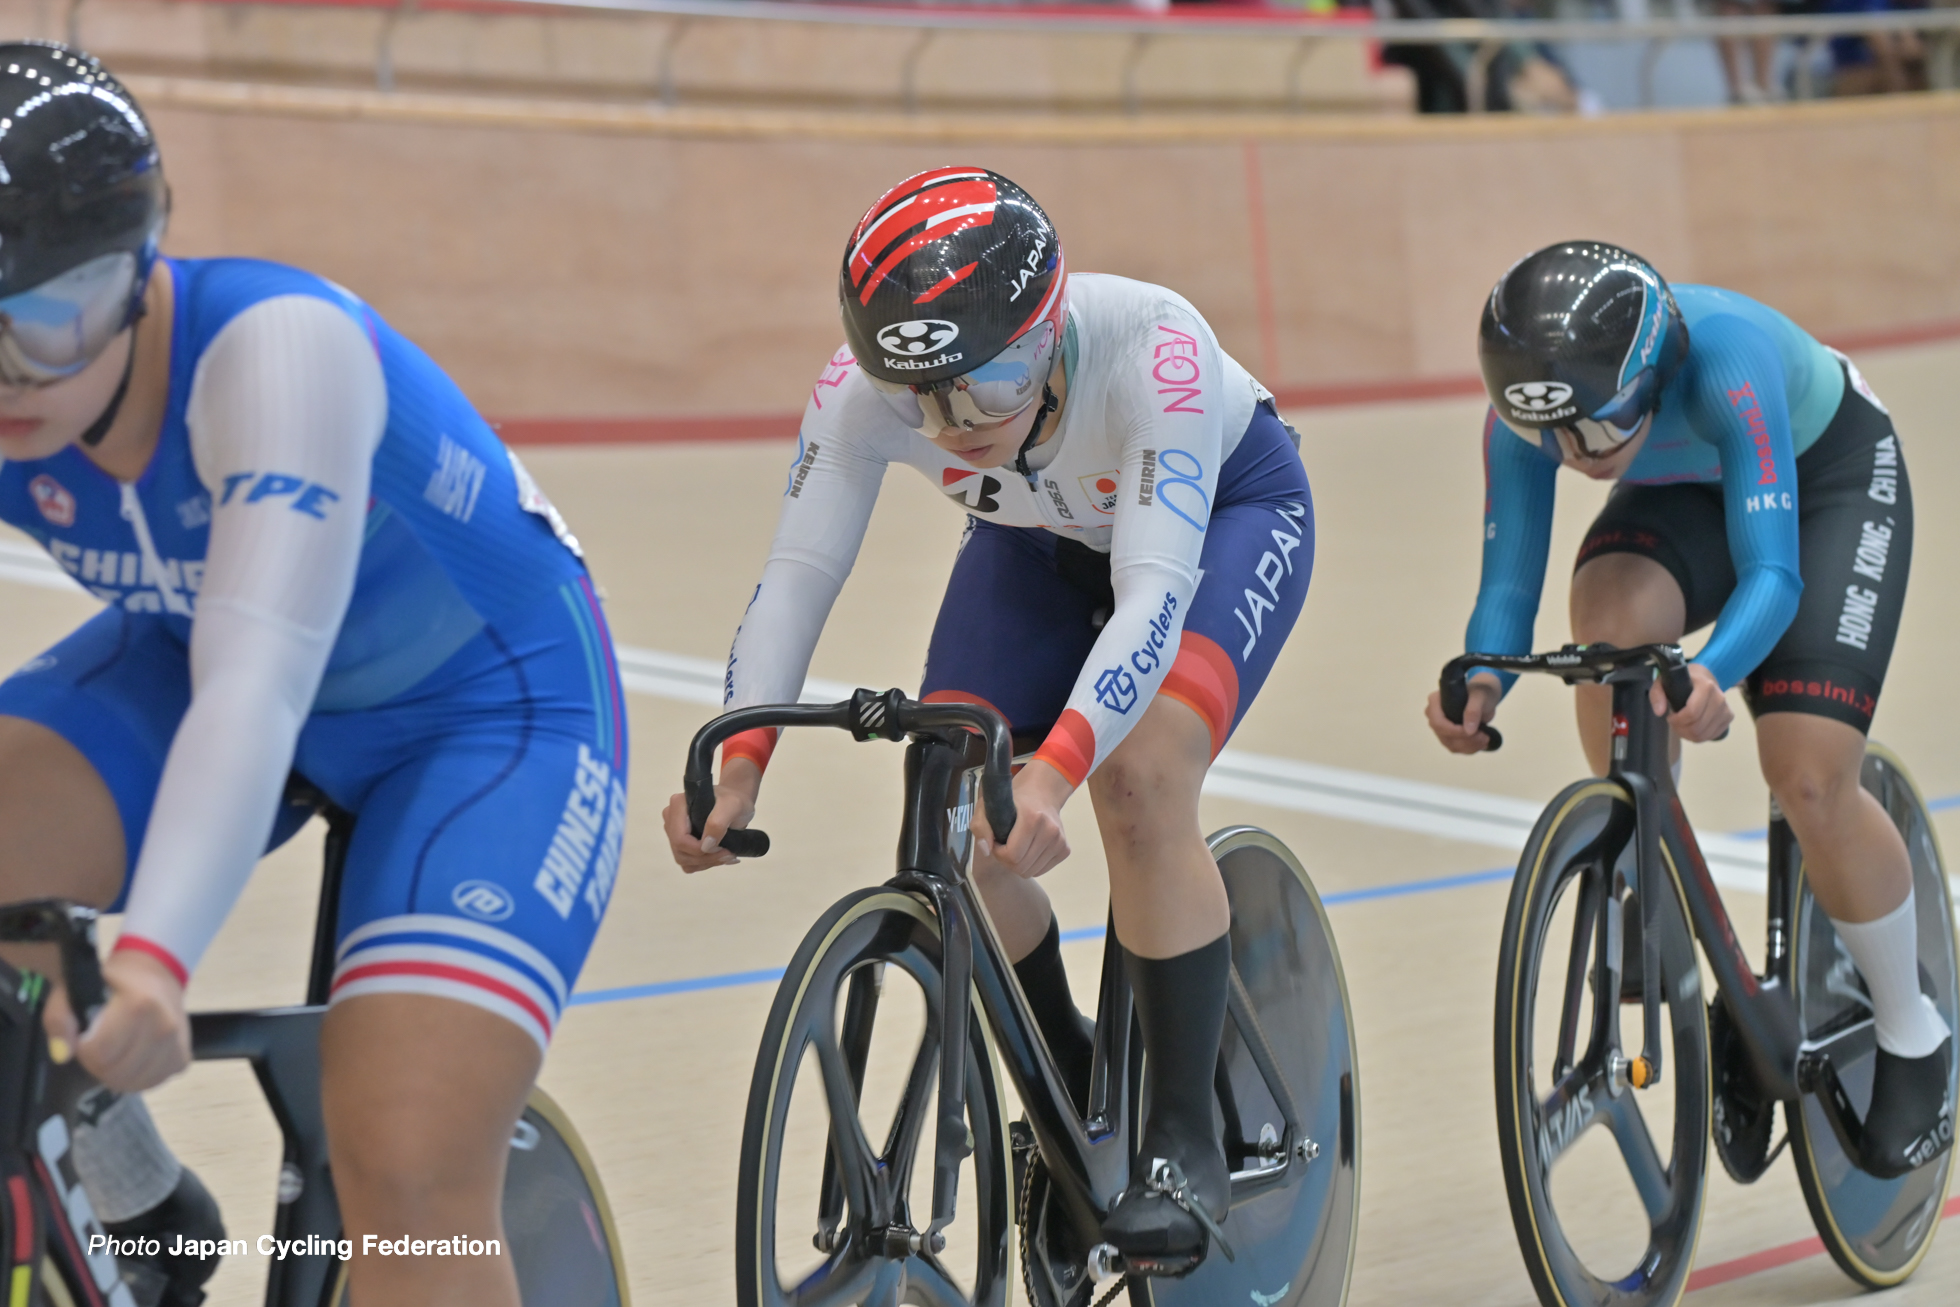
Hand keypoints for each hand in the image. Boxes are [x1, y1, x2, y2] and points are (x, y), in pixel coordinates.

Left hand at [59, 949, 190, 1092]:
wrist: (156, 973)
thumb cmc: (113, 982)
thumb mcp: (76, 990)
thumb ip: (60, 1019)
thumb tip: (63, 1055)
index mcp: (140, 1005)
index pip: (100, 1053)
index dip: (84, 1050)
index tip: (86, 1037)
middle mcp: (165, 1027)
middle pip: (117, 1073)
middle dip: (98, 1065)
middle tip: (100, 1045)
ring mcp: (177, 1045)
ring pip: (134, 1083)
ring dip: (116, 1074)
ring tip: (116, 1051)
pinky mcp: (183, 1059)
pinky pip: (151, 1083)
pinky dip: (137, 1078)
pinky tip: (134, 1059)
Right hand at [664, 757, 760, 871]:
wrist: (737, 804)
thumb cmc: (735, 801)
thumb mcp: (732, 806)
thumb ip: (717, 823)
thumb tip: (705, 846)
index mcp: (678, 805)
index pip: (680, 838)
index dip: (698, 849)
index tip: (721, 849)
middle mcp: (671, 819)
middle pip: (680, 851)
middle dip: (705, 858)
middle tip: (729, 855)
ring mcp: (674, 832)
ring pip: (683, 860)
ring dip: (706, 863)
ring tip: (727, 856)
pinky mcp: (681, 843)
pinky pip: (687, 863)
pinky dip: (704, 864)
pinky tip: (719, 858)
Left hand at [974, 760, 1071, 879]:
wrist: (1042, 793)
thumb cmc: (1012, 800)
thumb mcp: (988, 806)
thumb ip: (981, 827)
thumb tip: (986, 851)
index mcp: (1033, 818)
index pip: (1012, 855)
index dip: (998, 853)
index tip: (997, 841)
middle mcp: (1050, 831)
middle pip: (1022, 867)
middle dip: (1007, 860)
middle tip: (1005, 844)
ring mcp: (1060, 841)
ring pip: (1032, 872)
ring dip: (1019, 863)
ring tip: (1017, 845)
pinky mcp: (1065, 850)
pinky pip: (1042, 870)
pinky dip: (1032, 864)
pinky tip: (1029, 848)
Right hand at [1426, 674, 1501, 754]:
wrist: (1484, 698)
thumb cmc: (1480, 692)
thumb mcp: (1480, 696)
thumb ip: (1473, 710)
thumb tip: (1469, 730)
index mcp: (1436, 702)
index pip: (1437, 722)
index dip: (1453, 731)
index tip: (1473, 732)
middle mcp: (1434, 715)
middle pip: (1444, 735)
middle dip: (1465, 739)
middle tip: (1484, 737)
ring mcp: (1441, 727)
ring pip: (1450, 744)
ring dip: (1469, 746)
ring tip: (1485, 739)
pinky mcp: (1448, 736)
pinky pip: (1455, 748)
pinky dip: (1469, 749)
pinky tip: (1481, 743)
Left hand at [1651, 661, 1730, 742]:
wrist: (1705, 677)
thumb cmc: (1682, 681)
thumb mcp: (1664, 682)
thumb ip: (1657, 695)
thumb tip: (1659, 712)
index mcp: (1706, 686)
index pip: (1692, 713)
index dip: (1677, 721)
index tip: (1670, 717)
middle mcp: (1719, 698)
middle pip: (1698, 727)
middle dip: (1681, 729)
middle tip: (1674, 723)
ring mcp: (1726, 709)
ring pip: (1705, 734)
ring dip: (1689, 735)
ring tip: (1682, 726)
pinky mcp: (1729, 718)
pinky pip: (1712, 736)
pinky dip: (1699, 736)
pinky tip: (1692, 728)